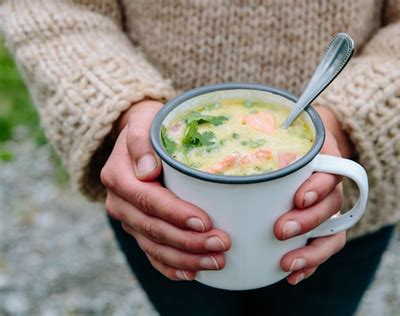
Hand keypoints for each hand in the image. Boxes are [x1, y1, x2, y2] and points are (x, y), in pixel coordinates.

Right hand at [101, 100, 230, 280]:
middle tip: (222, 244)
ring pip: (154, 247)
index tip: (205, 221)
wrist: (138, 138)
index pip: (148, 200)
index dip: (176, 214)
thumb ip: (141, 142)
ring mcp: (128, 219)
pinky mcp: (138, 230)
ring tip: (217, 261)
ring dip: (186, 258)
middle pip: (153, 229)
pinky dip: (172, 267)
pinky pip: (152, 255)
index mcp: (118, 176)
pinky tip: (194, 273)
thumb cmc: (149, 127)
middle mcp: (119, 202)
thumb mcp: (143, 123)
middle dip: (188, 241)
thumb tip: (148, 171)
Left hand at [274, 106, 354, 284]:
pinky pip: (323, 248)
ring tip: (287, 264)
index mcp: (323, 163)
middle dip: (307, 221)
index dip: (318, 188)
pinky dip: (310, 265)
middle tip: (280, 230)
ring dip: (311, 251)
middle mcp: (330, 189)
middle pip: (330, 207)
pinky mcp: (321, 229)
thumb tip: (214, 138)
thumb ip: (259, 135)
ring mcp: (327, 211)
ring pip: (331, 234)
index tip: (299, 198)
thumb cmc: (287, 143)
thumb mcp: (280, 135)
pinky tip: (292, 276)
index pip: (329, 175)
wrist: (304, 148)